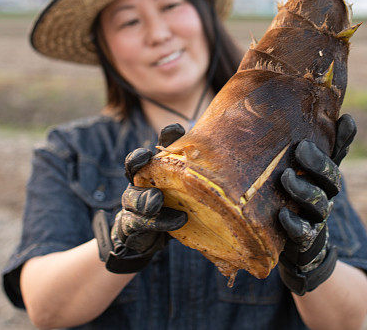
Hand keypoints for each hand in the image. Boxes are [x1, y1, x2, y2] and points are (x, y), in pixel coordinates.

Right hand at [92, 124, 187, 273]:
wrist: (148, 238)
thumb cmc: (175, 207)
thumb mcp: (187, 190)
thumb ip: (199, 177)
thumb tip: (233, 161)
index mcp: (155, 168)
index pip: (161, 146)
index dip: (166, 138)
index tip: (176, 129)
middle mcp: (140, 181)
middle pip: (134, 166)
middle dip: (138, 160)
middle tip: (145, 157)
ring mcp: (133, 203)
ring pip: (134, 197)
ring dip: (146, 199)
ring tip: (157, 200)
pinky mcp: (132, 224)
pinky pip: (141, 222)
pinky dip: (160, 222)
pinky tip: (178, 220)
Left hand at [277, 114, 355, 294]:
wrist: (297, 249)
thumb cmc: (294, 200)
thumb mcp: (299, 173)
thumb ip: (306, 150)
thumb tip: (312, 111)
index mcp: (324, 176)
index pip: (338, 154)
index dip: (345, 138)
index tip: (346, 119)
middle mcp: (325, 194)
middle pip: (331, 179)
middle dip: (318, 164)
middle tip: (301, 148)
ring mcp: (315, 218)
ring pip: (318, 203)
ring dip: (302, 190)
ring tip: (285, 177)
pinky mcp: (303, 240)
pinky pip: (302, 232)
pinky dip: (293, 224)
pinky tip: (282, 214)